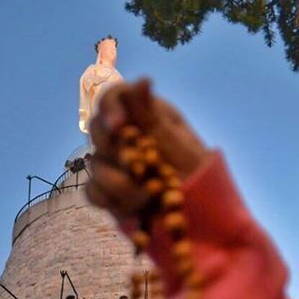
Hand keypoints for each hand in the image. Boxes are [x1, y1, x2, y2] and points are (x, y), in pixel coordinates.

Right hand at [86, 79, 208, 220]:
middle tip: (138, 170)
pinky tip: (133, 210)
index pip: (114, 97)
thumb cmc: (200, 179)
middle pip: (96, 129)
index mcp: (147, 116)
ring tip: (149, 198)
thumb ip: (154, 118)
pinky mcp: (109, 191)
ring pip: (95, 165)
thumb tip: (142, 80)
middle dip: (114, 151)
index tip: (119, 126)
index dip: (110, 108)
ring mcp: (115, 164)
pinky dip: (111, 202)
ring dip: (119, 184)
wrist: (205, 219)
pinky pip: (93, 192)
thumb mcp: (181, 147)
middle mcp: (127, 136)